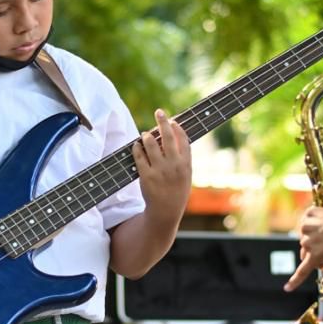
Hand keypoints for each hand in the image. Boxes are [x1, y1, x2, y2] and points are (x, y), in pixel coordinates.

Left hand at [133, 109, 191, 224]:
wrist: (166, 211)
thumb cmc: (177, 191)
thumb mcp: (186, 175)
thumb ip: (183, 158)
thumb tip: (176, 138)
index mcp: (186, 164)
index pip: (183, 139)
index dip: (177, 128)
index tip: (172, 121)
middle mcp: (174, 165)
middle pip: (167, 137)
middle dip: (163, 121)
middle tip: (158, 112)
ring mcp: (160, 170)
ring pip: (151, 144)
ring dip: (147, 135)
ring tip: (145, 134)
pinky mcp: (146, 176)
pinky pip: (139, 156)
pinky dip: (137, 148)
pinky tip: (136, 145)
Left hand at [283, 201, 322, 291]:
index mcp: (311, 213)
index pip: (308, 220)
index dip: (318, 225)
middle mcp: (306, 228)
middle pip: (306, 237)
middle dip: (316, 240)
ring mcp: (309, 244)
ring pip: (306, 252)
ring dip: (315, 254)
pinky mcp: (313, 259)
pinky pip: (302, 272)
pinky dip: (295, 280)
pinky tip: (287, 288)